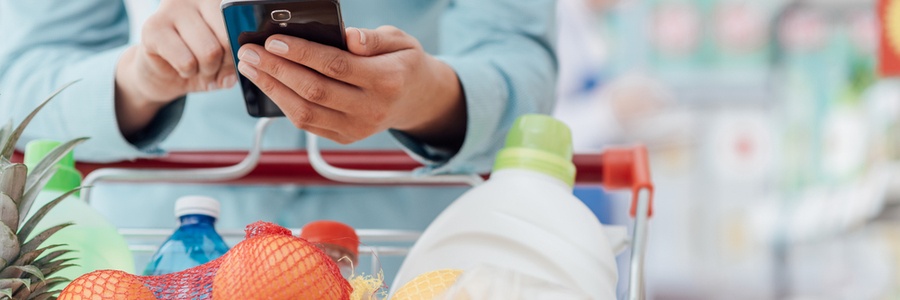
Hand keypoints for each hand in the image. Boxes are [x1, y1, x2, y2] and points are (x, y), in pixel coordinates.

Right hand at [115, 0, 235, 136]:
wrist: (162, 72)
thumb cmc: (199, 60)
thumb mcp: (226, 61)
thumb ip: (238, 60)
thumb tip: (240, 68)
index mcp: (218, 1)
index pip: (242, 23)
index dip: (242, 48)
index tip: (236, 57)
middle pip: (227, 38)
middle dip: (225, 62)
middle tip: (214, 66)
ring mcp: (172, 9)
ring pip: (209, 51)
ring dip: (207, 70)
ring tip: (197, 67)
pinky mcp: (153, 28)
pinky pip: (187, 61)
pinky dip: (188, 72)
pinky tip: (182, 67)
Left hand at [236, 26, 466, 149]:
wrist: (416, 99)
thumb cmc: (402, 63)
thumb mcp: (400, 41)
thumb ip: (373, 39)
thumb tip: (349, 37)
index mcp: (388, 80)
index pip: (336, 66)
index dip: (302, 54)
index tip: (273, 41)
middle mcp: (372, 109)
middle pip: (315, 90)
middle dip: (276, 70)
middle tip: (250, 52)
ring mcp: (358, 128)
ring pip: (306, 113)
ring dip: (272, 89)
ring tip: (251, 68)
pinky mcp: (346, 137)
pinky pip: (307, 124)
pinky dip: (284, 104)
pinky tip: (269, 84)